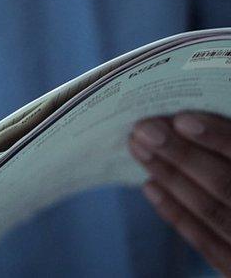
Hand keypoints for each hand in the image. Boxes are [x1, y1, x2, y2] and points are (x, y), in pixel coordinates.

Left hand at [129, 113, 230, 272]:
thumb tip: (195, 119)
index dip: (220, 138)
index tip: (182, 119)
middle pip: (228, 184)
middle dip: (183, 155)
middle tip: (144, 128)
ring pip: (214, 212)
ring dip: (172, 178)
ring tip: (141, 149)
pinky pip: (209, 244)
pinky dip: (177, 214)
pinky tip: (151, 186)